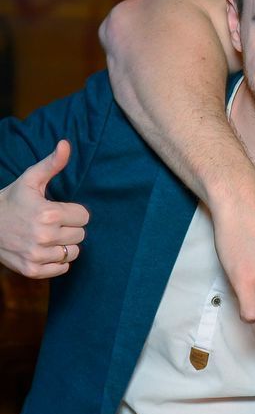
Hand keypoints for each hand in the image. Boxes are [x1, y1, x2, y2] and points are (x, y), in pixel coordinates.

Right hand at [0, 141, 88, 277]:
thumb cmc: (12, 200)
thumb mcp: (30, 179)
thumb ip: (52, 164)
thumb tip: (66, 144)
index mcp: (48, 213)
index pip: (84, 216)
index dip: (73, 212)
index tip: (58, 210)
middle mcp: (44, 236)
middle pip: (81, 235)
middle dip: (69, 227)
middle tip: (51, 223)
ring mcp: (38, 255)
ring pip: (73, 252)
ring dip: (64, 244)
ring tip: (48, 236)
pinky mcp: (33, 270)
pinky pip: (62, 268)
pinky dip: (56, 261)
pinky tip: (44, 249)